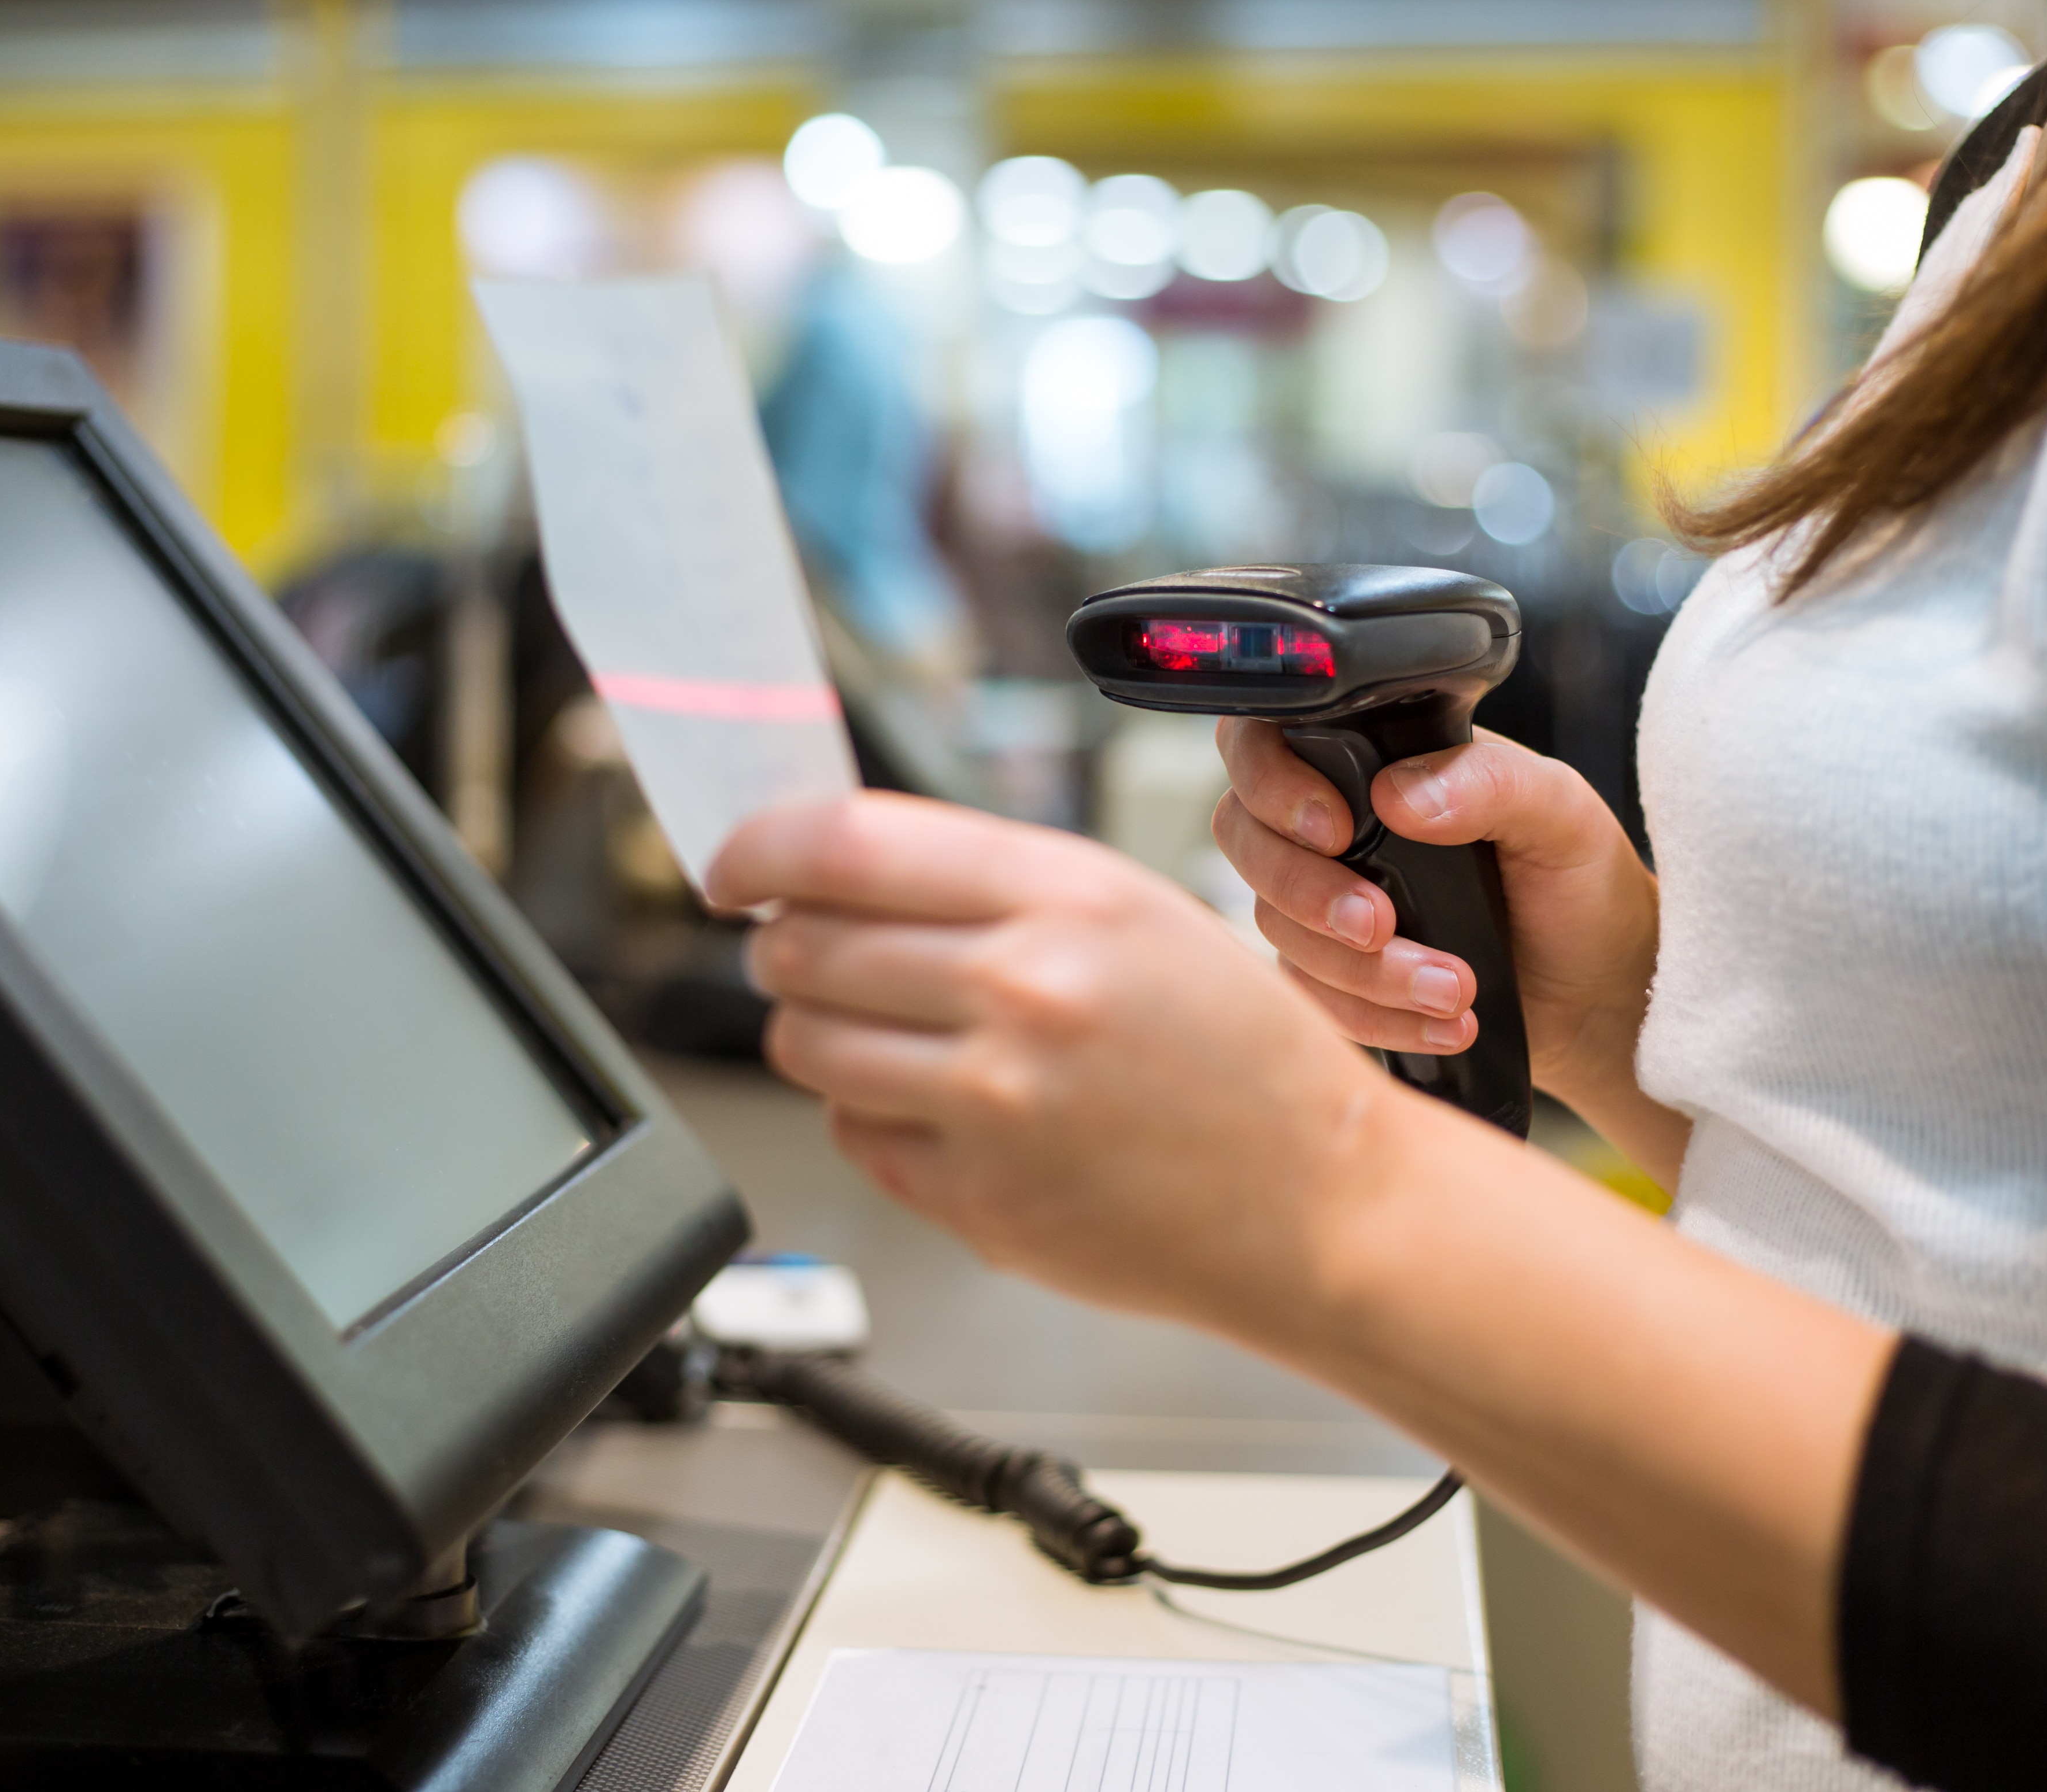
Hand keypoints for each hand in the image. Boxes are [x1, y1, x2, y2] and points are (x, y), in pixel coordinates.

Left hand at [707, 791, 1451, 1339]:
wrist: (1315, 1200)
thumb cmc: (1233, 1052)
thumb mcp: (1130, 912)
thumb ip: (984, 881)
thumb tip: (827, 867)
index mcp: (1064, 897)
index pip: (844, 845)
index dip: (757, 850)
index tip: (731, 866)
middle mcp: (1023, 991)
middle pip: (803, 947)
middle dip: (786, 947)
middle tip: (816, 955)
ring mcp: (994, 1104)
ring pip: (805, 1044)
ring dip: (820, 1033)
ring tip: (895, 1036)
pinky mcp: (976, 1201)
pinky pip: (854, 1134)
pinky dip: (876, 1116)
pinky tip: (953, 1110)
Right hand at [1212, 721, 1680, 1168]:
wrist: (1599, 995)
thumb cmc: (1581, 888)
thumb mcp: (1561, 815)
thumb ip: (1490, 783)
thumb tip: (1399, 796)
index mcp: (1377, 759)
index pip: (1268, 740)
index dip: (1273, 782)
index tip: (1334, 829)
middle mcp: (1335, 824)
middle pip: (1244, 836)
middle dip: (1306, 889)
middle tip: (1381, 924)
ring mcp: (1325, 900)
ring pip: (1276, 926)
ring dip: (1362, 969)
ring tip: (1455, 990)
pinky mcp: (1332, 974)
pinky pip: (1309, 996)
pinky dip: (1373, 1016)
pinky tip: (1443, 1022)